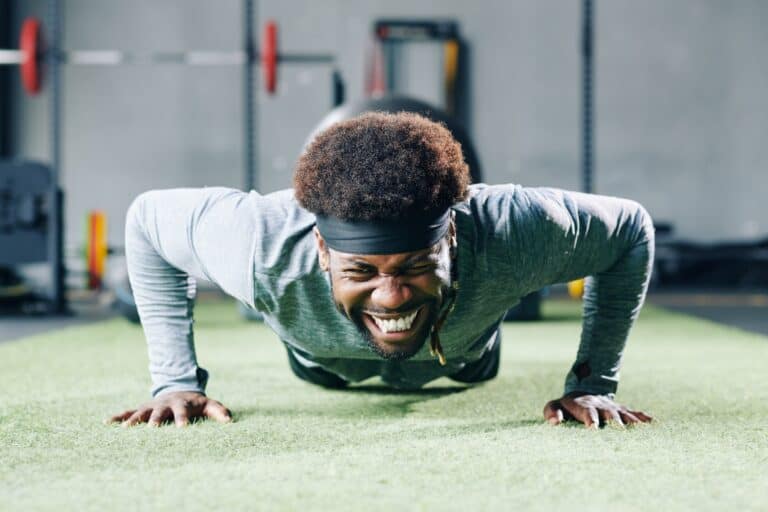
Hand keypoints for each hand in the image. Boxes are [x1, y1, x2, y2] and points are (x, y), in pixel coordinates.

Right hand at [106, 391, 231, 426]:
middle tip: (152, 429)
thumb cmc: (196, 402)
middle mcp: (165, 404)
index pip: (183, 412)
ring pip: (141, 412)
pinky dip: (118, 416)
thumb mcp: (209, 404)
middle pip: (160, 412)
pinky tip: (107, 422)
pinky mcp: (142, 408)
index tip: (183, 429)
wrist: (179, 389)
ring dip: (134, 420)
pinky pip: (128, 411)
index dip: (183, 420)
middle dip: (156, 420)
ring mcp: (152, 406)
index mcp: (181, 404)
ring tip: (126, 429)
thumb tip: (230, 421)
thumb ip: (219, 411)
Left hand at [543, 393, 651, 428]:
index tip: (593, 429)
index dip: (590, 418)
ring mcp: (612, 408)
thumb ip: (551, 412)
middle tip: (620, 431)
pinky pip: (634, 413)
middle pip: (608, 413)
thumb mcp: (555, 406)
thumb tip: (554, 422)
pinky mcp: (622, 410)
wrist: (582, 393)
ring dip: (632, 422)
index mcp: (581, 405)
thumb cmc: (566, 407)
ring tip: (641, 431)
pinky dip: (644, 418)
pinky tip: (655, 424)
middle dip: (614, 421)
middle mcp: (599, 405)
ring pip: (623, 414)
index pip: (586, 411)